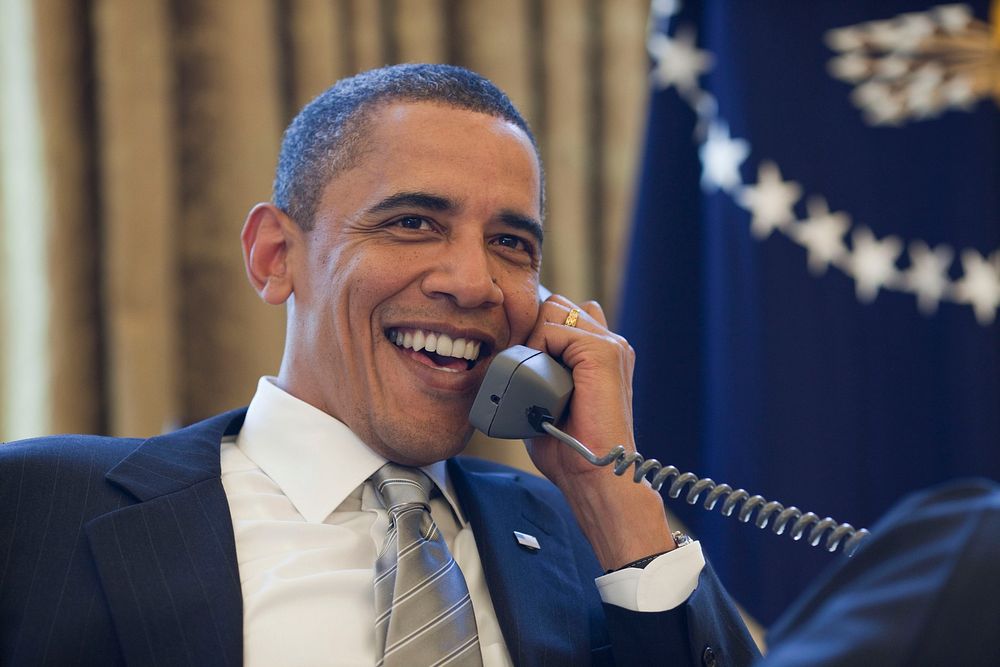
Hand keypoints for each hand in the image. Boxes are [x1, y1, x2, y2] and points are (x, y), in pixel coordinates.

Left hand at [524, 295, 673, 569]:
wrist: (593, 473)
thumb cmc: (567, 446)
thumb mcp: (546, 398)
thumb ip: (539, 371)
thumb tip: (515, 355)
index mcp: (600, 351)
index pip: (559, 313)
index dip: (535, 333)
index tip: (525, 365)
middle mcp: (609, 342)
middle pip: (555, 305)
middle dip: (533, 331)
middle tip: (530, 374)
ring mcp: (610, 344)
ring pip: (553, 310)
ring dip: (536, 341)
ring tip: (541, 381)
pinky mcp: (605, 351)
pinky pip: (555, 328)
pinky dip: (541, 350)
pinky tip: (547, 382)